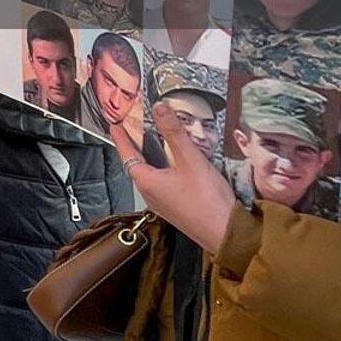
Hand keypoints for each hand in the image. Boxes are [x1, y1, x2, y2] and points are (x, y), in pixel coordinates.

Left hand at [109, 103, 238, 255]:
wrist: (226, 233)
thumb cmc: (207, 200)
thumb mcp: (190, 159)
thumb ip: (174, 132)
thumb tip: (159, 107)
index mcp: (147, 181)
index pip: (127, 154)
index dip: (120, 138)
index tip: (114, 125)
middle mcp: (149, 194)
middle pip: (136, 164)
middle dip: (134, 146)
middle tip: (133, 129)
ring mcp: (162, 203)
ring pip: (150, 175)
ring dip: (149, 158)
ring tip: (152, 142)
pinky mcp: (175, 208)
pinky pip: (162, 184)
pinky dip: (162, 169)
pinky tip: (174, 165)